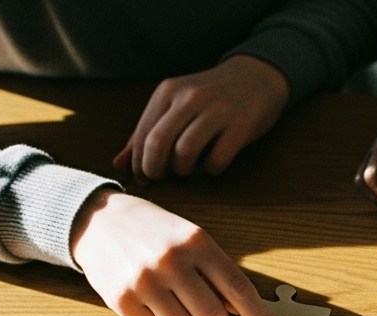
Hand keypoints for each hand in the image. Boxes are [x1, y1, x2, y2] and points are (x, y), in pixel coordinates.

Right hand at [70, 189, 283, 315]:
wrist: (97, 219)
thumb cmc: (154, 232)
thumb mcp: (191, 239)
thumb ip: (217, 273)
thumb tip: (237, 310)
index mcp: (198, 243)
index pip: (239, 290)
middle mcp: (173, 261)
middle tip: (194, 301)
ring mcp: (145, 281)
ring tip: (168, 298)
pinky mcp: (121, 300)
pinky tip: (148, 301)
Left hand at [114, 55, 289, 181]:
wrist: (258, 75)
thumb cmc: (212, 96)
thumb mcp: (176, 104)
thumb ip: (148, 132)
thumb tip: (119, 164)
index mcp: (168, 91)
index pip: (142, 135)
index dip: (138, 163)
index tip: (143, 177)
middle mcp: (190, 98)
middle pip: (158, 144)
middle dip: (154, 170)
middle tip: (161, 179)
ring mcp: (217, 111)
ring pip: (185, 153)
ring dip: (182, 171)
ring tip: (187, 169)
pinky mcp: (241, 125)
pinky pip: (216, 160)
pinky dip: (210, 170)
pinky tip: (211, 165)